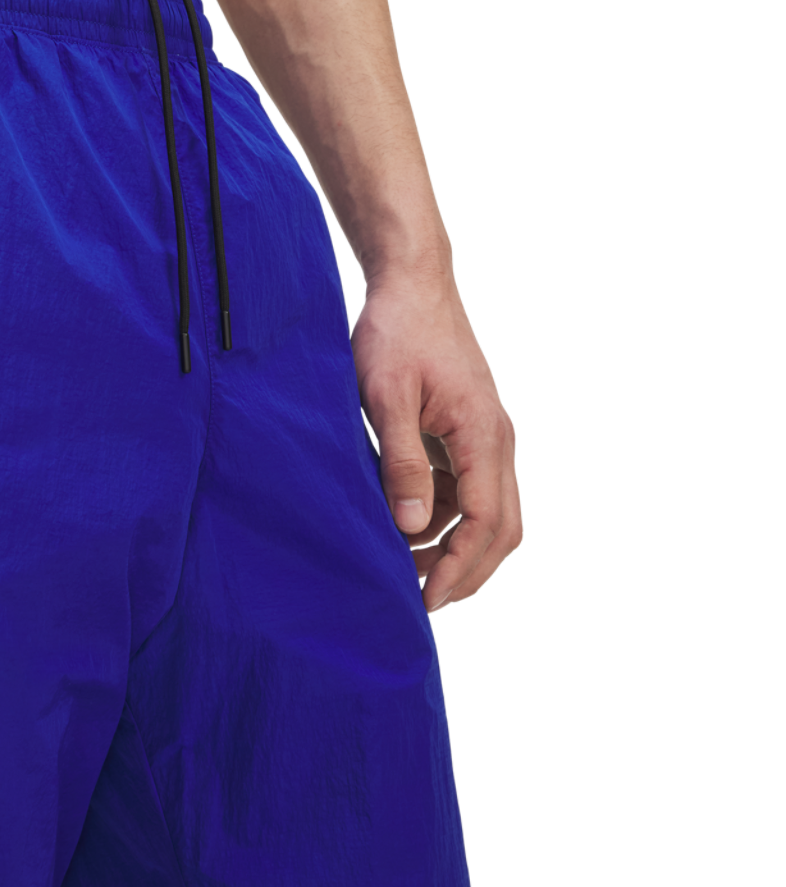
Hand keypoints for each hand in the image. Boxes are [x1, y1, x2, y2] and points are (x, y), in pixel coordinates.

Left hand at [350, 267, 522, 612]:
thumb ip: (401, 461)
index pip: (485, 522)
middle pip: (501, 527)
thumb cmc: (396, 333)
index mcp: (482, 435)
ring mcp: (484, 438)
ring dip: (453, 544)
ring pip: (485, 512)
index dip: (459, 567)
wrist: (411, 285)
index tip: (429, 598)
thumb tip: (411, 525)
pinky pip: (466, 489)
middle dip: (467, 569)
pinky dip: (443, 516)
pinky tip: (407, 524)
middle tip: (425, 601)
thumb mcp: (386, 398)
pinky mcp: (466, 434)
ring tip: (406, 566)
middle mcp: (494, 441)